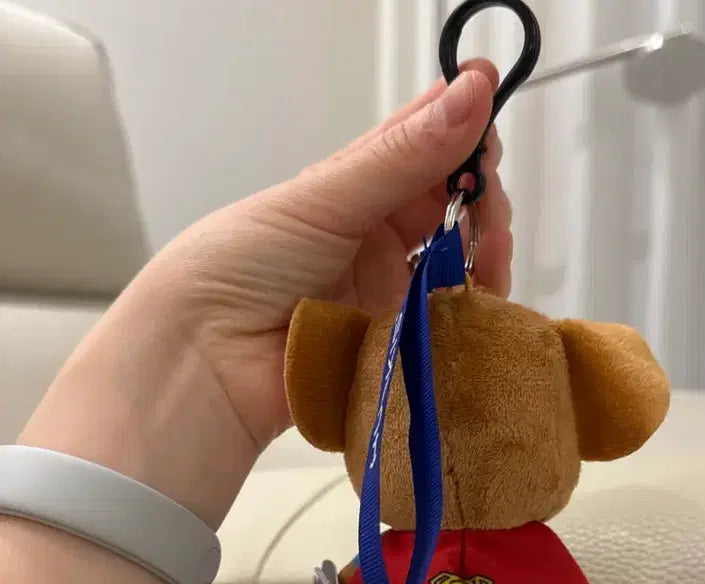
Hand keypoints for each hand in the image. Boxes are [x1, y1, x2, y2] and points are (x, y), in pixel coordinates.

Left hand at [20, 61, 510, 526]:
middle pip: (449, 209)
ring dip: (485, 245)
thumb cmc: (240, 267)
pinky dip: (475, 301)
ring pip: (459, 263)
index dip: (458, 129)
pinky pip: (451, 320)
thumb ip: (403, 156)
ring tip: (490, 239)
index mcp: (348, 193)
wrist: (206, 364)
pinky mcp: (399, 345)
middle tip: (486, 186)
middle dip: (479, 192)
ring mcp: (388, 295)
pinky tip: (482, 284)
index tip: (490, 109)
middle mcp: (372, 242)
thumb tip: (471, 89)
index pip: (417, 151)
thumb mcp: (324, 198)